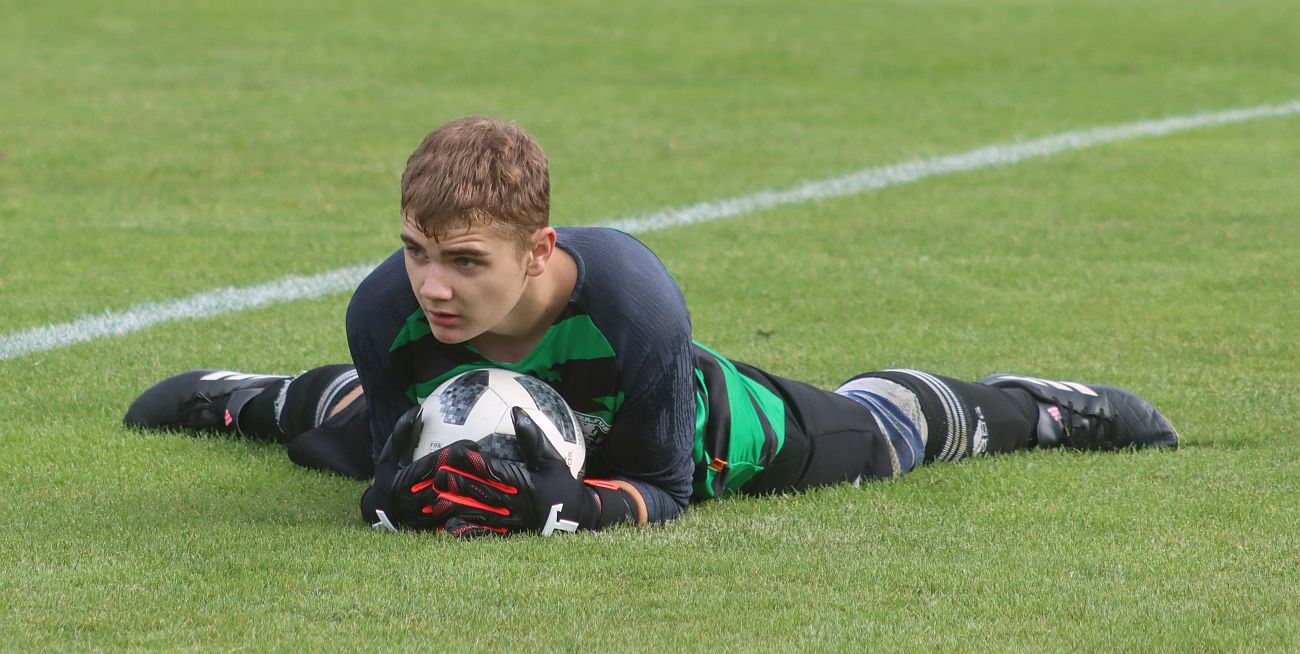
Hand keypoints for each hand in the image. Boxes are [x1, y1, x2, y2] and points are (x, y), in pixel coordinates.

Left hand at [431, 407, 601, 535]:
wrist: (577, 517)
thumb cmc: (562, 483)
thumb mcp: (551, 458)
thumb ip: (532, 437)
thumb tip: (517, 412)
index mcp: (526, 484)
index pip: (497, 471)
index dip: (477, 462)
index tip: (458, 451)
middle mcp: (517, 504)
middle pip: (483, 493)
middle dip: (460, 483)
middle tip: (439, 473)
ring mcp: (511, 522)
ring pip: (480, 514)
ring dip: (458, 506)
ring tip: (436, 499)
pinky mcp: (508, 534)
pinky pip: (485, 534)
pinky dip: (467, 530)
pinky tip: (447, 526)